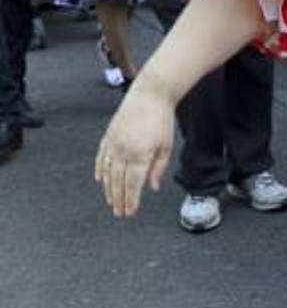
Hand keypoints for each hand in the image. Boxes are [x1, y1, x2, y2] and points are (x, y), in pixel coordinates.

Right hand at [95, 80, 175, 217]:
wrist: (150, 95)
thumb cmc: (161, 120)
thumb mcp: (166, 146)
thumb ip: (158, 168)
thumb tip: (153, 187)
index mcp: (140, 154)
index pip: (133, 184)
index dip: (131, 200)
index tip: (129, 212)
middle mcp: (124, 150)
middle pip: (118, 181)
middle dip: (119, 199)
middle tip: (120, 212)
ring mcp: (113, 143)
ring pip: (108, 172)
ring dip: (109, 189)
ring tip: (111, 202)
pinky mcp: (108, 136)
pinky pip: (101, 157)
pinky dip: (100, 170)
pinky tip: (100, 180)